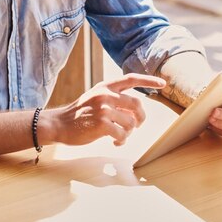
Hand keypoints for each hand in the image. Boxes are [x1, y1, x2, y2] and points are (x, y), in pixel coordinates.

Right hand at [49, 73, 165, 146]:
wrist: (59, 124)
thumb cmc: (80, 114)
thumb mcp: (95, 97)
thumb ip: (114, 99)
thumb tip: (136, 111)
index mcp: (105, 86)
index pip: (131, 79)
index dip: (148, 80)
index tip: (162, 84)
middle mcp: (105, 95)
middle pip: (137, 105)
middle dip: (141, 119)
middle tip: (136, 126)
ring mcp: (103, 109)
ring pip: (131, 123)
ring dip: (128, 133)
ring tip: (120, 136)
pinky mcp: (101, 124)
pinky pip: (122, 135)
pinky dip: (122, 141)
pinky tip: (115, 142)